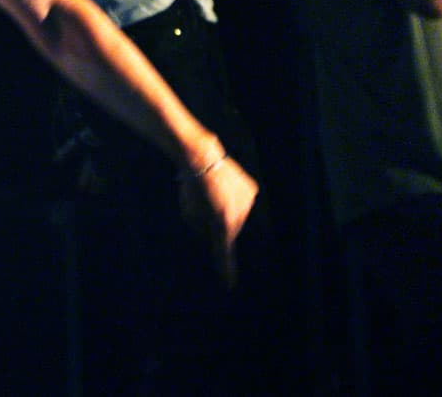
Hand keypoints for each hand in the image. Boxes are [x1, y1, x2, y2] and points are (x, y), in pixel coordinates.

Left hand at [177, 155, 257, 287]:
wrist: (202, 157)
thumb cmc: (191, 188)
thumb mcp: (189, 214)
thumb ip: (202, 230)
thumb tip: (214, 235)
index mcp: (223, 222)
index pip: (225, 252)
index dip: (227, 269)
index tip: (229, 284)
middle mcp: (240, 214)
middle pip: (231, 231)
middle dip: (221, 226)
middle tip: (208, 209)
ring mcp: (248, 201)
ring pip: (239, 216)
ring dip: (228, 211)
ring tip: (214, 194)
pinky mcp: (252, 190)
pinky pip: (244, 202)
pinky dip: (235, 200)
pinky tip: (224, 188)